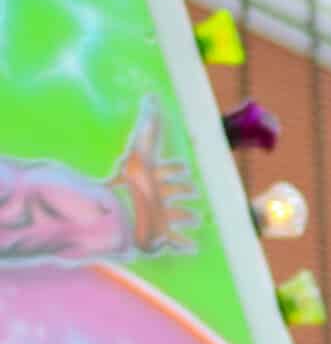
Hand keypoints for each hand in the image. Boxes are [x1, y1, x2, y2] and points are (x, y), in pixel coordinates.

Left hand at [114, 101, 195, 256]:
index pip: (168, 170)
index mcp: (151, 177)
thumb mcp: (143, 149)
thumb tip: (150, 97)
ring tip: (197, 219)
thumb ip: (148, 124)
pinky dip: (183, 244)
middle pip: (172, 191)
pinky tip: (194, 247)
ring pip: (175, 215)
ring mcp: (157, 215)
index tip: (185, 167)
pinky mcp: (158, 235)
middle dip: (184, 190)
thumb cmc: (133, 181)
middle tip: (195, 191)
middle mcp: (154, 196)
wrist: (120, 213)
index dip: (176, 168)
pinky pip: (174, 241)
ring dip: (186, 216)